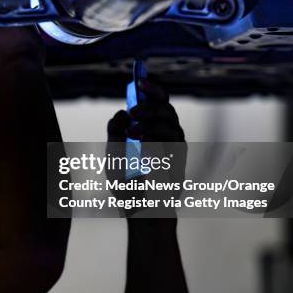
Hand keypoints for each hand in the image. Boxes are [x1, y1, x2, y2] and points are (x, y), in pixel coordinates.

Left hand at [106, 79, 186, 216]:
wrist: (138, 210)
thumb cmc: (127, 182)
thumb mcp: (113, 153)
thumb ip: (115, 131)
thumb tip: (121, 113)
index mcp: (151, 128)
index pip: (156, 102)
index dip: (151, 89)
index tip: (140, 82)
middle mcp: (166, 134)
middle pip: (166, 108)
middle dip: (150, 106)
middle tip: (133, 113)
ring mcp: (175, 148)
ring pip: (171, 124)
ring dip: (153, 124)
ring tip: (135, 132)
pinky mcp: (180, 163)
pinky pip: (174, 144)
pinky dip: (159, 142)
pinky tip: (146, 148)